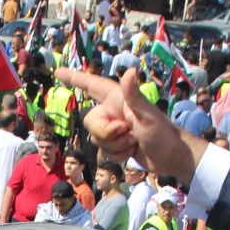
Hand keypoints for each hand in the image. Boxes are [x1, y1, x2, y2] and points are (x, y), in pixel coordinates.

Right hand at [62, 65, 199, 181]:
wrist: (171, 158)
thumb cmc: (162, 133)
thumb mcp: (147, 115)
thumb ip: (134, 95)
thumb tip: (130, 71)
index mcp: (117, 99)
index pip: (91, 85)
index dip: (73, 78)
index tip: (58, 72)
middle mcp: (113, 112)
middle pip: (90, 122)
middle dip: (106, 134)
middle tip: (129, 134)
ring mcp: (114, 129)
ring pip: (96, 139)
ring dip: (115, 147)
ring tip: (134, 143)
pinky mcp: (116, 145)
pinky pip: (104, 152)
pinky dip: (118, 156)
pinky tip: (132, 152)